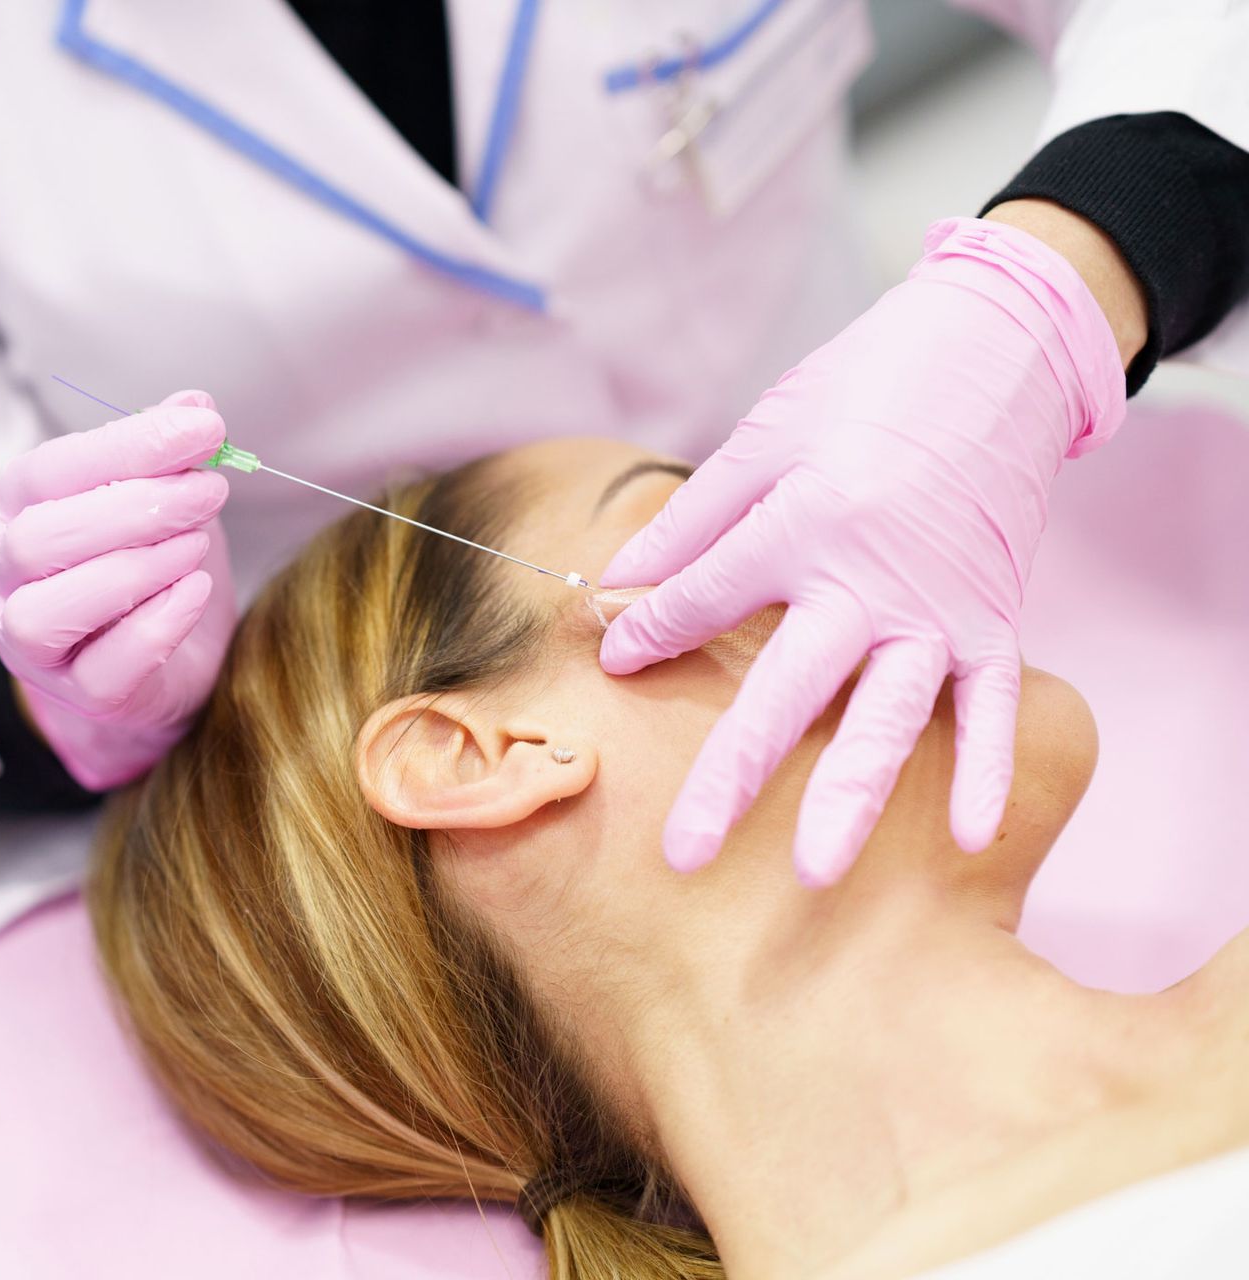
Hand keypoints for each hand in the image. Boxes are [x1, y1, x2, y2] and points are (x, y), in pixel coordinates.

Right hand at [0, 389, 236, 790]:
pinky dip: (156, 625)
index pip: (47, 471)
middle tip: (210, 491)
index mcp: (6, 513)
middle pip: (37, 539)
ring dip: (135, 568)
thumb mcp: (159, 499)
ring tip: (197, 544)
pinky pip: (101, 670)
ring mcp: (29, 648)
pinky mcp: (77, 697)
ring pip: (48, 611)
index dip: (126, 446)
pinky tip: (196, 592)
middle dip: (133, 508)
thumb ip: (165, 454)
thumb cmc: (149, 569)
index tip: (204, 428)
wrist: (161, 667)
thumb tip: (195, 404)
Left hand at [597, 218, 1127, 885]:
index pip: (706, 599)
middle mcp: (868, 581)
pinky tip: (974, 838)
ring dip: (852, 797)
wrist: (998, 351)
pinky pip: (993, 705)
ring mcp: (937, 608)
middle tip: (685, 855)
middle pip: (787, 693)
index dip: (653, 631)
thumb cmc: (867, 386)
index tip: (615, 661)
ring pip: (888, 718)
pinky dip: (990, 768)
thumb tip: (616, 582)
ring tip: (816, 871)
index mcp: (802, 525)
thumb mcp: (766, 434)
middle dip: (732, 777)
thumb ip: (694, 521)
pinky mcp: (993, 617)